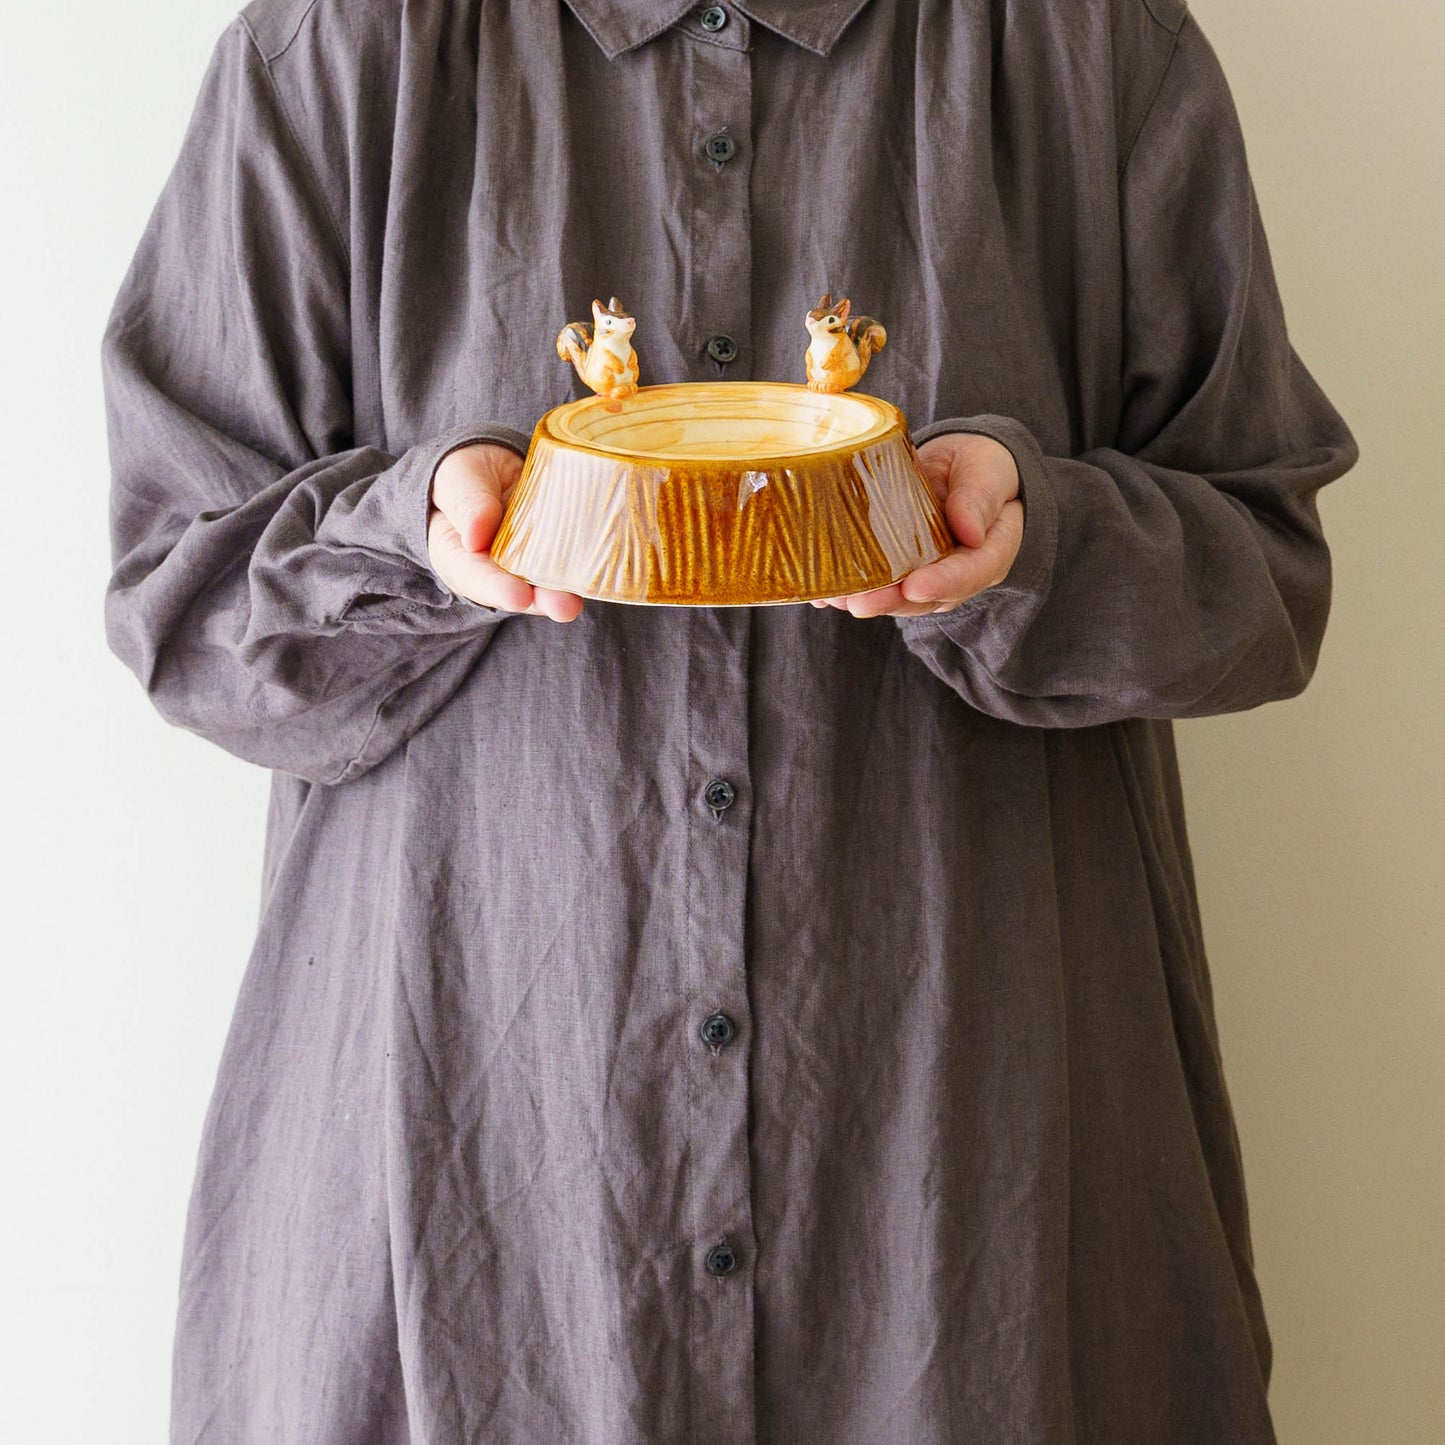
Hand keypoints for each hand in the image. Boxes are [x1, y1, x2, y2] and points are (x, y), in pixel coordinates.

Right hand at [427, 443, 583, 620]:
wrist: (495, 469)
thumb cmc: (467, 476)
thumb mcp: (459, 479)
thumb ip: (467, 504)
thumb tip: (474, 536)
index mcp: (459, 556)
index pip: (474, 576)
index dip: (496, 589)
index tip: (516, 597)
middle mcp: (496, 570)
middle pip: (516, 591)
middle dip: (541, 601)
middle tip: (562, 607)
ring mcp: (529, 565)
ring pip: (546, 584)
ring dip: (564, 594)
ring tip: (576, 603)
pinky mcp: (558, 552)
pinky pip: (571, 562)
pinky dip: (586, 569)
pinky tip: (603, 574)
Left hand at [809, 432, 1023, 616]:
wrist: (957, 469)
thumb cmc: (980, 468)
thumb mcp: (987, 470)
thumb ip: (979, 497)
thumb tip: (969, 531)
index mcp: (987, 553)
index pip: (969, 574)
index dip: (942, 584)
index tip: (914, 587)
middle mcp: (953, 575)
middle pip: (923, 598)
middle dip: (889, 602)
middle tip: (860, 603)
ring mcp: (921, 575)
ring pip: (893, 597)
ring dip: (862, 600)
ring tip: (833, 597)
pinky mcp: (894, 569)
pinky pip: (872, 584)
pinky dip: (844, 590)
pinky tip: (820, 593)